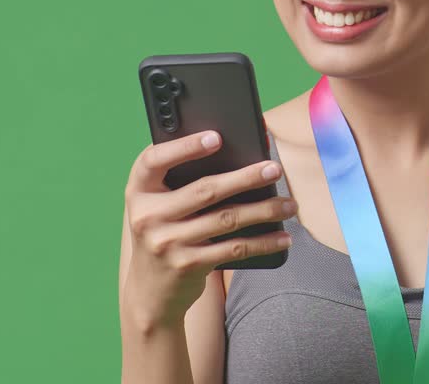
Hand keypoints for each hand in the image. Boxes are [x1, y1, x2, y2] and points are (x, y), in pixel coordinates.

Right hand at [121, 130, 295, 328]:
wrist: (149, 292)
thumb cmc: (164, 232)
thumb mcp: (159, 206)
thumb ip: (181, 181)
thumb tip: (240, 156)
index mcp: (138, 190)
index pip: (154, 160)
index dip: (184, 147)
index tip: (216, 137)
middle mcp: (147, 215)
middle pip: (204, 190)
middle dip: (245, 177)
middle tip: (275, 168)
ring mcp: (166, 242)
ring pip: (226, 219)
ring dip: (264, 210)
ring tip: (289, 204)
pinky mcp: (187, 265)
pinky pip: (233, 249)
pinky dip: (262, 242)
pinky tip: (282, 237)